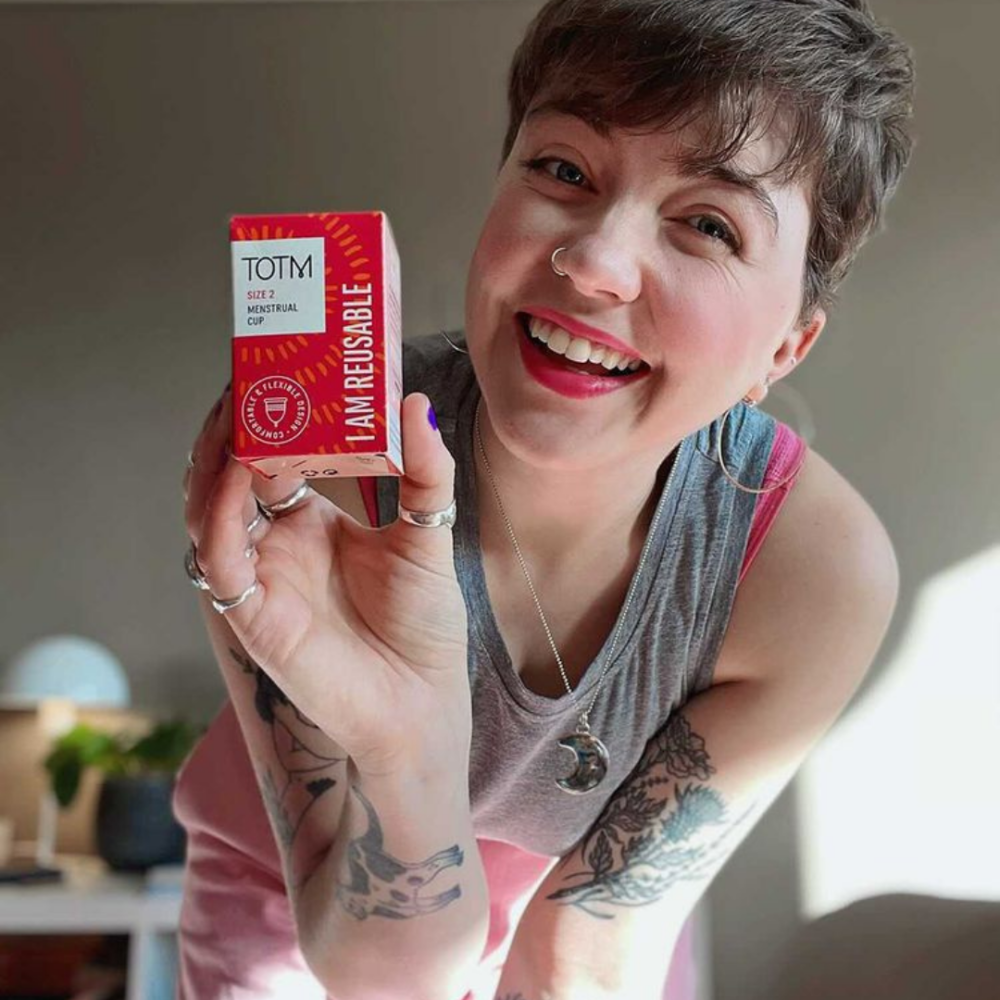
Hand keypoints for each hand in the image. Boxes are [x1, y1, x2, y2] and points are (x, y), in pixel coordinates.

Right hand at [184, 385, 470, 775]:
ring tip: (238, 410)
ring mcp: (259, 574)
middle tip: (252, 373)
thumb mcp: (428, 533)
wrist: (421, 701)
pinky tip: (238, 470)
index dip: (273, 413)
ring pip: (210, 504)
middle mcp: (277, 541)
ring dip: (216, 455)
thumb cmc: (422, 625)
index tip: (284, 364)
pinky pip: (219, 554)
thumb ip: (425, 472)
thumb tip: (415, 403)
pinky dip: (220, 510)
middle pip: (234, 470)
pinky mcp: (250, 611)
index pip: (276, 453)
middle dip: (236, 422)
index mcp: (312, 520)